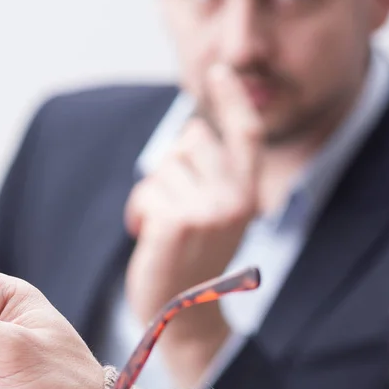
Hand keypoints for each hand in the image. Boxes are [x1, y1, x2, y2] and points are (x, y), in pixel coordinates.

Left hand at [124, 64, 262, 387]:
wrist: (185, 317)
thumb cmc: (193, 262)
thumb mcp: (215, 216)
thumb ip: (211, 176)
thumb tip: (190, 134)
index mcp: (249, 195)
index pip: (246, 134)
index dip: (233, 100)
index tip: (220, 71)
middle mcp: (235, 199)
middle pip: (190, 141)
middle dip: (174, 167)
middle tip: (176, 208)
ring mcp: (208, 211)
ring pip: (164, 167)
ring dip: (154, 194)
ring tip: (164, 229)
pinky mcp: (177, 223)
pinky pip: (146, 192)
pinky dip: (140, 211)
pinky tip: (148, 236)